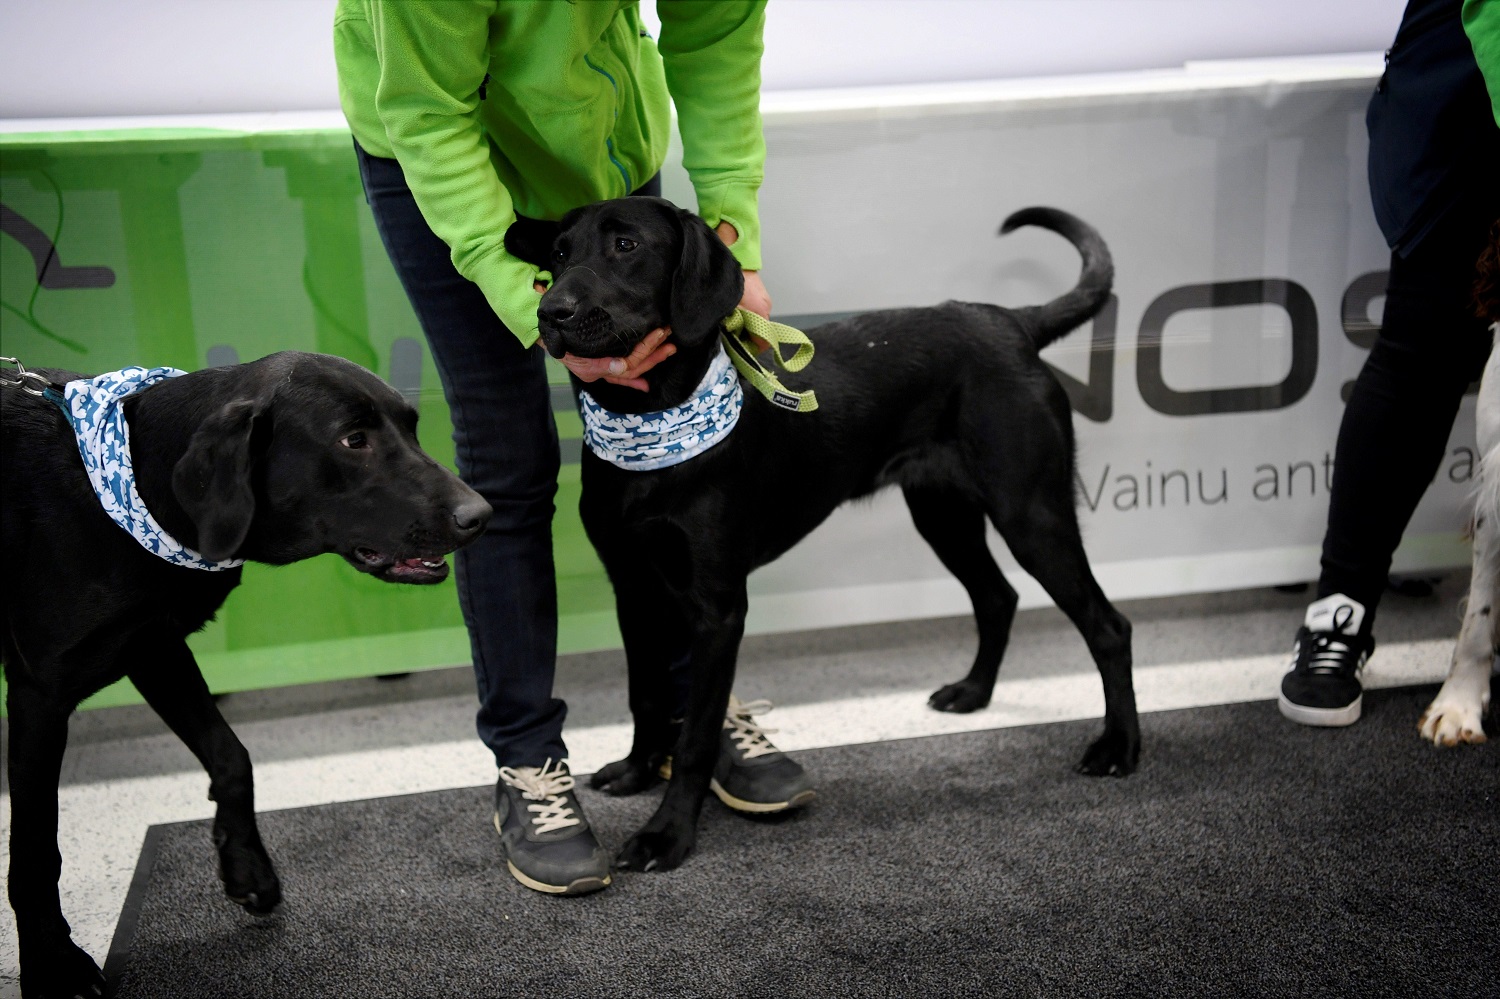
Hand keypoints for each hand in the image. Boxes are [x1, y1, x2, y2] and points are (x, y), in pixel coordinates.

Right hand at [535, 279, 674, 391]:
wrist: (541, 328)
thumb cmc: (556, 334)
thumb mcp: (573, 346)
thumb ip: (598, 362)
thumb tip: (622, 368)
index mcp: (593, 370)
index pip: (626, 364)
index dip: (644, 351)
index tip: (658, 337)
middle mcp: (599, 372)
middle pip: (632, 367)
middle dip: (653, 356)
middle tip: (671, 342)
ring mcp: (600, 368)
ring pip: (629, 367)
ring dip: (649, 359)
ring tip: (667, 350)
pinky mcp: (600, 362)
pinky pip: (619, 374)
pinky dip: (633, 378)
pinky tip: (645, 384)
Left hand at [715, 222, 773, 346]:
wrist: (733, 248)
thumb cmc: (728, 277)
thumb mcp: (723, 305)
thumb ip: (726, 325)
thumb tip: (724, 342)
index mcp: (760, 312)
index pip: (763, 343)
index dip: (749, 351)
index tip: (734, 352)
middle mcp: (766, 307)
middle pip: (758, 334)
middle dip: (742, 339)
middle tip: (724, 339)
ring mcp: (763, 300)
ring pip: (754, 323)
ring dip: (740, 327)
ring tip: (723, 324)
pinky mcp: (758, 294)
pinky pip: (751, 313)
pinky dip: (741, 317)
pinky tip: (728, 313)